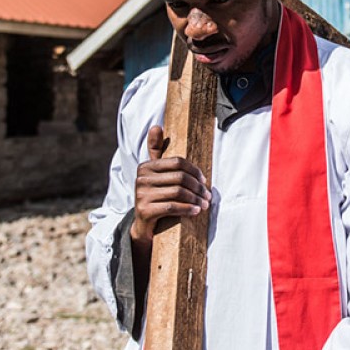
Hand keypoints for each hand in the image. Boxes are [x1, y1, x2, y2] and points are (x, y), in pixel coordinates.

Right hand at [130, 125, 210, 242]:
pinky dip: (187, 209)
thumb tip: (156, 126)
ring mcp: (141, 194)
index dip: (194, 170)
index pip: (177, 162)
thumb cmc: (155, 195)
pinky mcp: (144, 210)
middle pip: (179, 177)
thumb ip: (156, 151)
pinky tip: (196, 211)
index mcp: (146, 166)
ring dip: (195, 199)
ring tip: (205, 204)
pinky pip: (171, 207)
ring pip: (178, 192)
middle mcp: (141, 178)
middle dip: (197, 187)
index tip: (204, 181)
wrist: (143, 224)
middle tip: (207, 195)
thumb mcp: (155, 173)